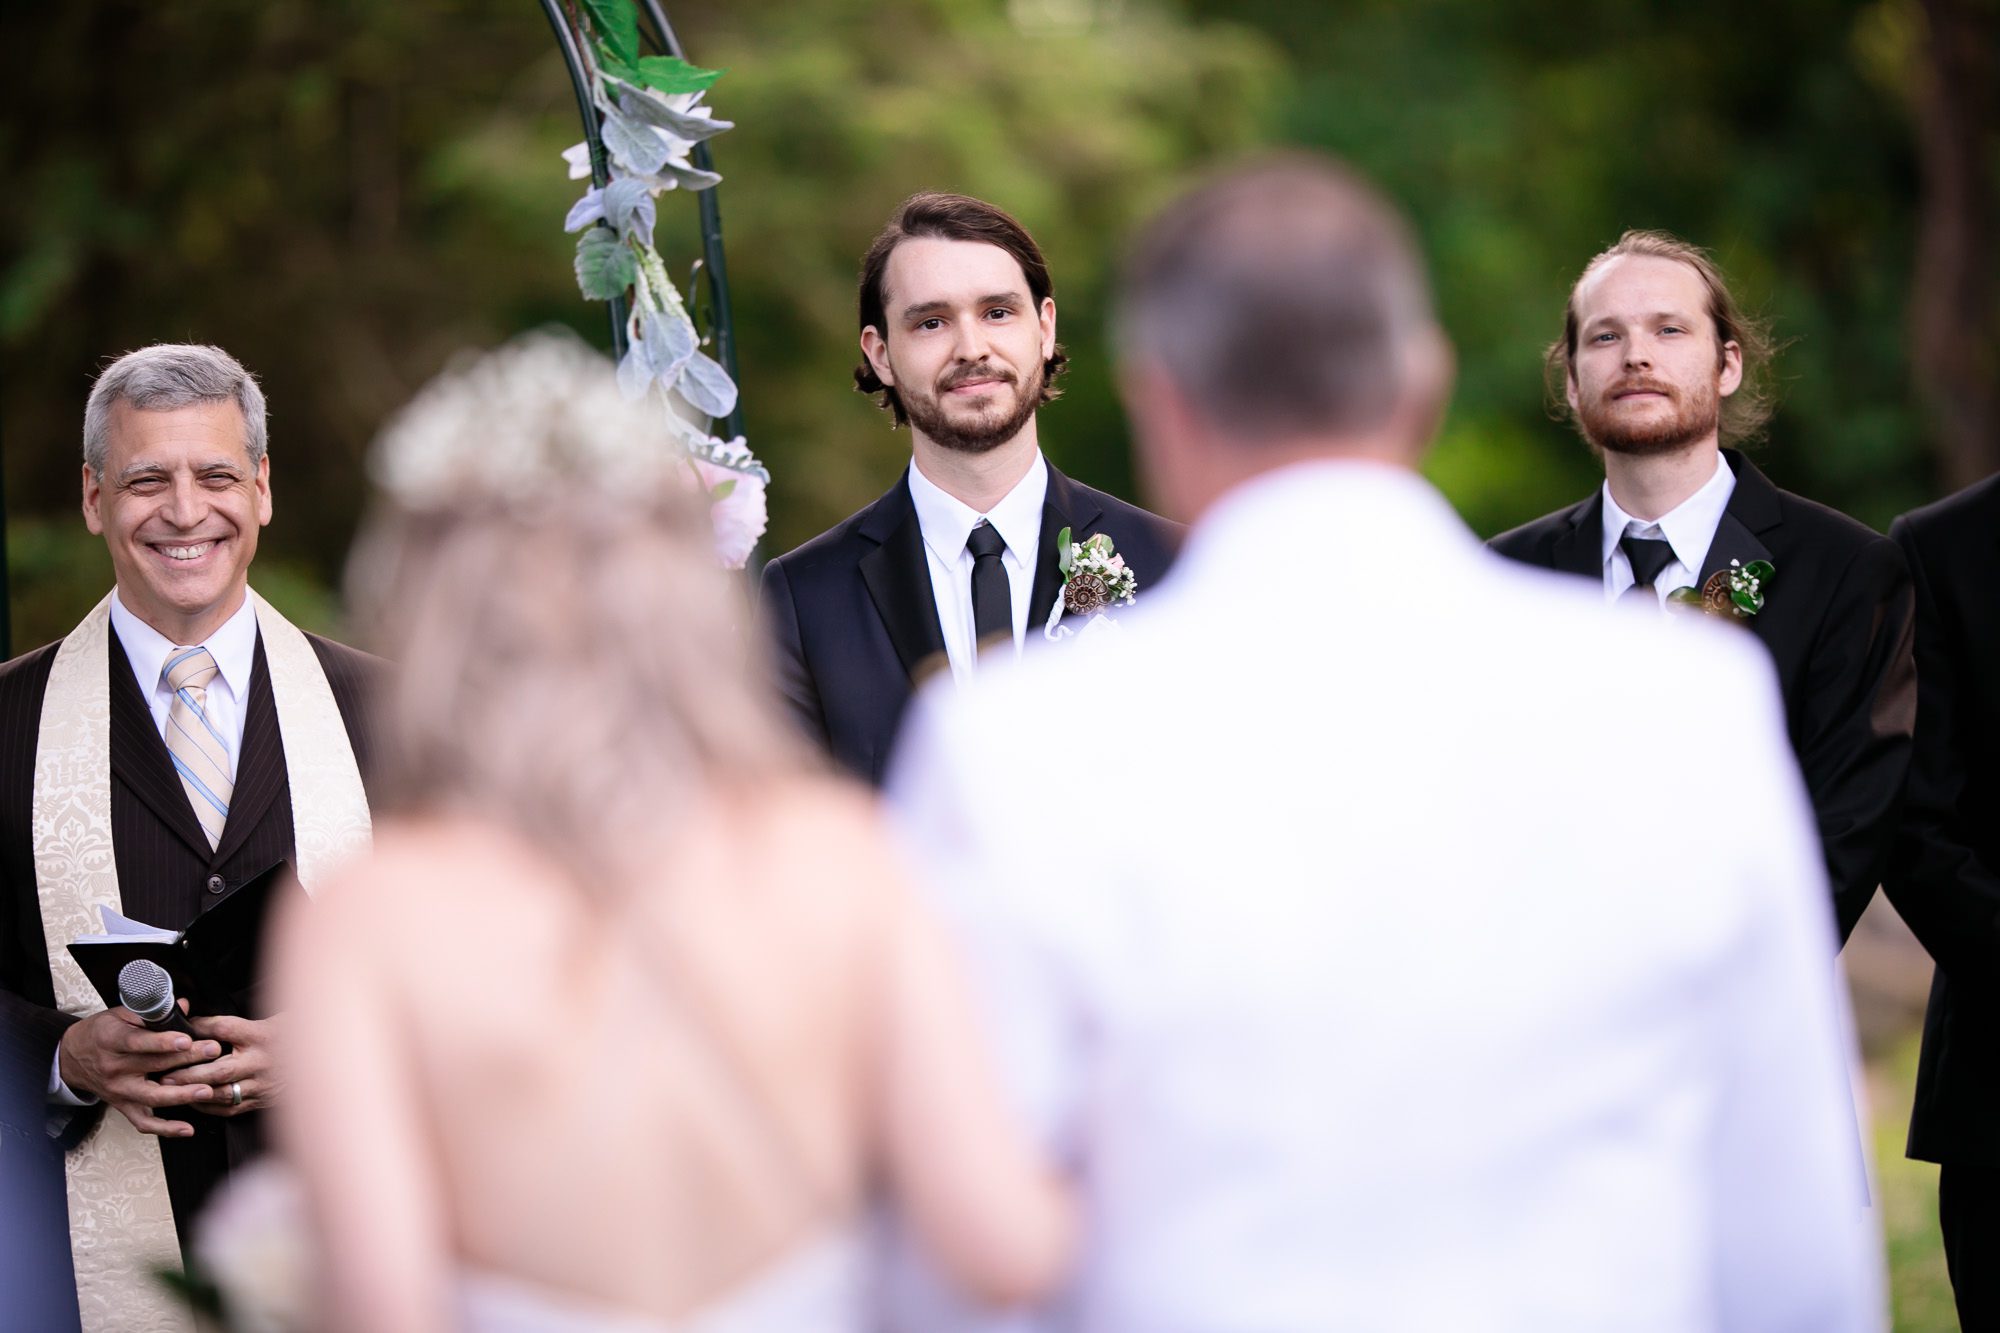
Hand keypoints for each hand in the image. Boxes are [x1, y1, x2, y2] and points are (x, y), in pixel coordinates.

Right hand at [58, 1004, 220, 1136]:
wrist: (72, 1058)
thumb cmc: (102, 1032)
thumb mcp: (121, 1014)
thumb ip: (152, 1012)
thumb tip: (185, 1006)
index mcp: (111, 1040)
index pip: (138, 1043)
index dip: (163, 1042)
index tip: (186, 1040)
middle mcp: (114, 1068)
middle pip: (153, 1066)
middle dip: (187, 1060)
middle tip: (214, 1051)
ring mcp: (119, 1091)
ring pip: (152, 1097)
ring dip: (182, 1095)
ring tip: (207, 1089)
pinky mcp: (122, 1106)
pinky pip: (143, 1122)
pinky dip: (165, 1129)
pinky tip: (187, 1129)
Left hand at [159, 1014, 283, 1116]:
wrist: (318, 1054)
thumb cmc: (285, 1036)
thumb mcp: (265, 1021)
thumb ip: (230, 1025)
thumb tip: (193, 1022)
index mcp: (262, 1035)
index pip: (226, 1030)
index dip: (200, 1029)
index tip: (178, 1031)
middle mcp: (262, 1060)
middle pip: (221, 1069)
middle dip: (189, 1074)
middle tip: (165, 1076)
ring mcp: (264, 1083)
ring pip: (224, 1093)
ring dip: (195, 1094)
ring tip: (172, 1092)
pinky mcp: (264, 1099)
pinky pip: (231, 1108)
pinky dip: (209, 1106)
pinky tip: (194, 1102)